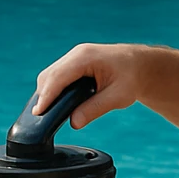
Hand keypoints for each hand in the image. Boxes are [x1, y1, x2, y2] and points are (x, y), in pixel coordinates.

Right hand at [32, 43, 153, 128]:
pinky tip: (52, 103)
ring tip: (43, 113)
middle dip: (43, 96)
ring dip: (46, 92)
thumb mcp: (118, 97)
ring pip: (51, 75)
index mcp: (86, 58)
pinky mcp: (74, 63)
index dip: (47, 96)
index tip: (38, 112)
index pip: (59, 77)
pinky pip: (57, 75)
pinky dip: (52, 88)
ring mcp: (74, 57)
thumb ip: (95, 109)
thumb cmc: (132, 78)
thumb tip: (74, 122)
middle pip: (50, 75)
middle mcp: (77, 54)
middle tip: (38, 118)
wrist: (140, 65)